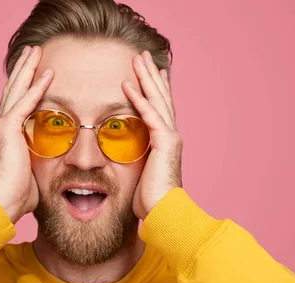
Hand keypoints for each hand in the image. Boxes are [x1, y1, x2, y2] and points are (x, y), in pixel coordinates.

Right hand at [0, 46, 52, 223]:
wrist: (4, 201)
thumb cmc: (19, 195)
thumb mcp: (33, 173)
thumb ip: (40, 163)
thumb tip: (56, 169)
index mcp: (7, 136)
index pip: (16, 105)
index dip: (24, 87)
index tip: (33, 73)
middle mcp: (2, 127)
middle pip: (13, 90)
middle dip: (23, 70)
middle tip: (32, 52)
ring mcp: (3, 126)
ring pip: (17, 90)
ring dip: (28, 70)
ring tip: (36, 51)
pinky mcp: (9, 129)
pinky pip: (25, 103)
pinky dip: (36, 88)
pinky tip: (47, 75)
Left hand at [123, 51, 182, 219]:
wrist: (165, 213)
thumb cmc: (152, 201)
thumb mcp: (141, 177)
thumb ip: (136, 163)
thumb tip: (124, 164)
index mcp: (166, 143)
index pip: (160, 110)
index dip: (155, 90)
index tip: (151, 74)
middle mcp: (170, 136)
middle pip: (160, 98)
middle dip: (151, 76)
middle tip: (143, 57)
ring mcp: (169, 137)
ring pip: (157, 100)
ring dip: (146, 78)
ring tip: (137, 59)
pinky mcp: (164, 142)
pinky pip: (149, 114)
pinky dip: (138, 98)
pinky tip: (128, 83)